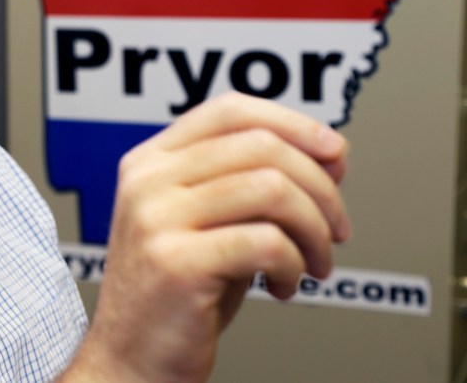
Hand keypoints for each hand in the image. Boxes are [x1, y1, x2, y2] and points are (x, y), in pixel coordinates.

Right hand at [60, 92, 350, 382]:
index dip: (294, 122)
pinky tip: (284, 285)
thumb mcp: (210, 223)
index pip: (230, 110)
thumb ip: (253, 182)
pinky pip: (267, 241)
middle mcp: (148, 180)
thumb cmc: (178, 294)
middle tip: (336, 229)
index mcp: (151, 161)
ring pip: (272, 188)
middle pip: (261, 146)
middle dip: (321, 188)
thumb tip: (331, 154)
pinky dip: (294, 264)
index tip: (335, 153)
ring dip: (315, 229)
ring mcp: (156, 218)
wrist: (132, 360)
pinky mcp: (176, 262)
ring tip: (314, 263)